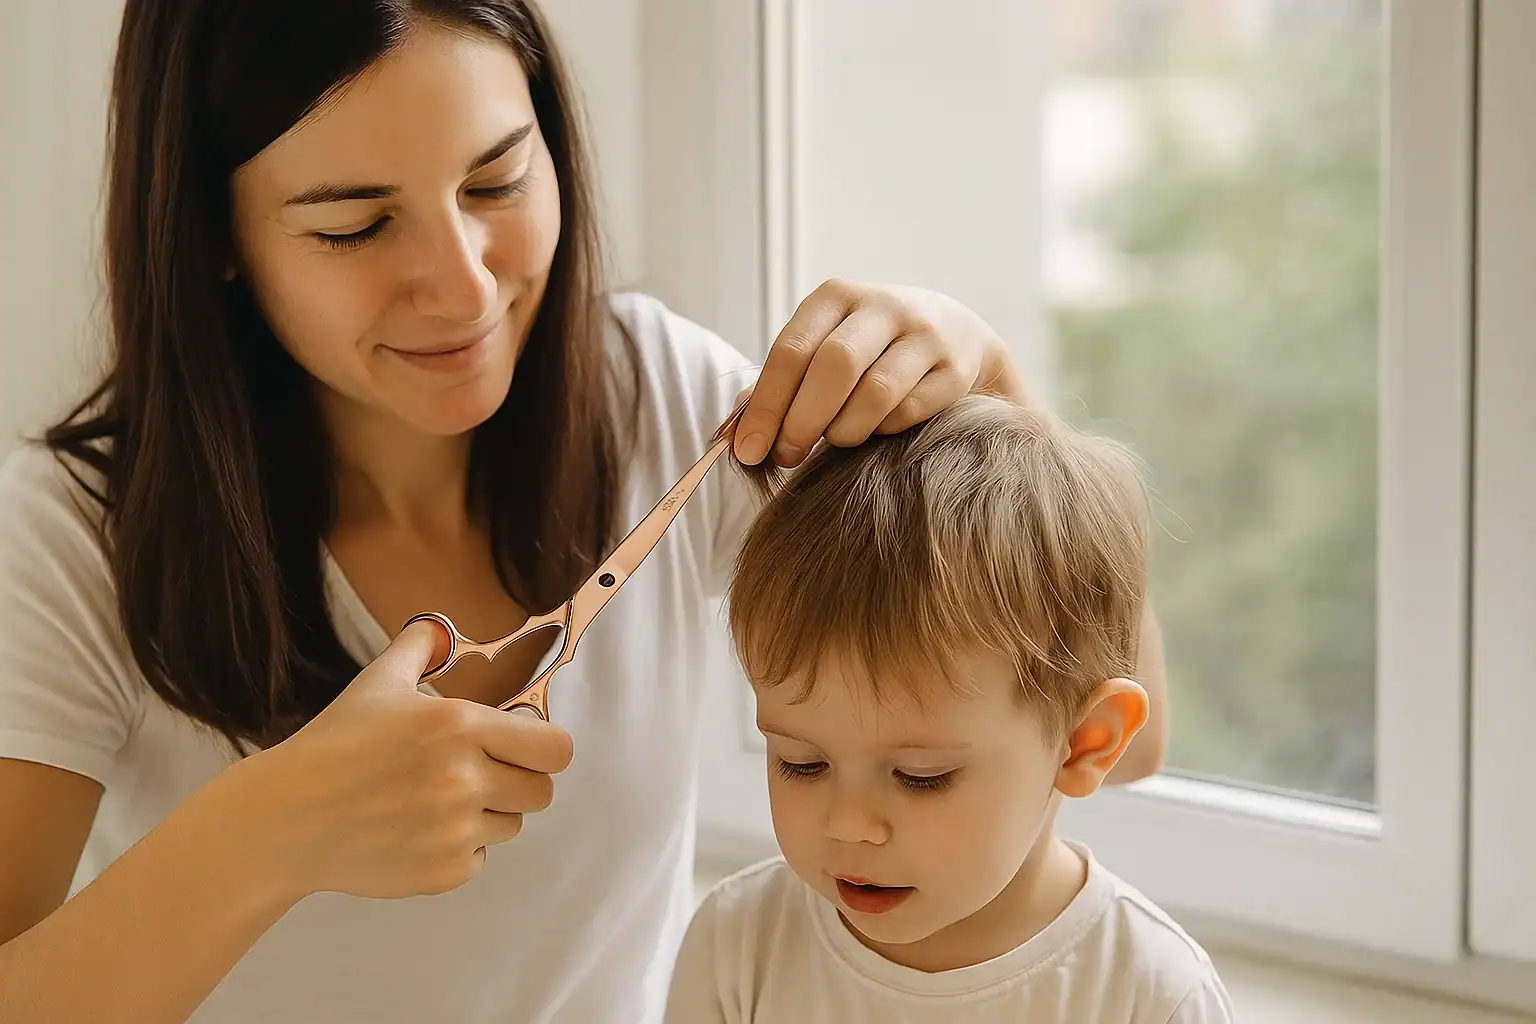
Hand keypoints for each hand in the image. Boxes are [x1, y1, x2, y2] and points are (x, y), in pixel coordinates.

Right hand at [233, 619, 572, 900]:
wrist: (285, 819)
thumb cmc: (334, 745)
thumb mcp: (377, 684)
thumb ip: (419, 647)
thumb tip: (442, 626)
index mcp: (459, 726)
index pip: (555, 748)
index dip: (543, 747)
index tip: (520, 747)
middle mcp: (465, 779)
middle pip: (541, 792)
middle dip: (518, 782)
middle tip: (478, 775)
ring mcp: (455, 830)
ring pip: (512, 825)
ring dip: (487, 815)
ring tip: (435, 802)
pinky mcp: (442, 872)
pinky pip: (479, 859)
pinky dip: (457, 849)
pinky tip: (416, 831)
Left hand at [732, 279, 1026, 466]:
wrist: (958, 335)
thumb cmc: (870, 350)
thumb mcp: (824, 348)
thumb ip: (779, 385)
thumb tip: (731, 436)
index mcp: (836, 296)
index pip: (791, 349)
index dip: (766, 405)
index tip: (748, 451)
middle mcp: (883, 305)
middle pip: (834, 366)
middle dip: (802, 421)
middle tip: (786, 457)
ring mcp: (925, 334)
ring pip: (876, 392)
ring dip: (845, 430)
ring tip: (835, 442)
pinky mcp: (956, 368)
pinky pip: (910, 411)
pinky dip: (884, 430)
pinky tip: (875, 431)